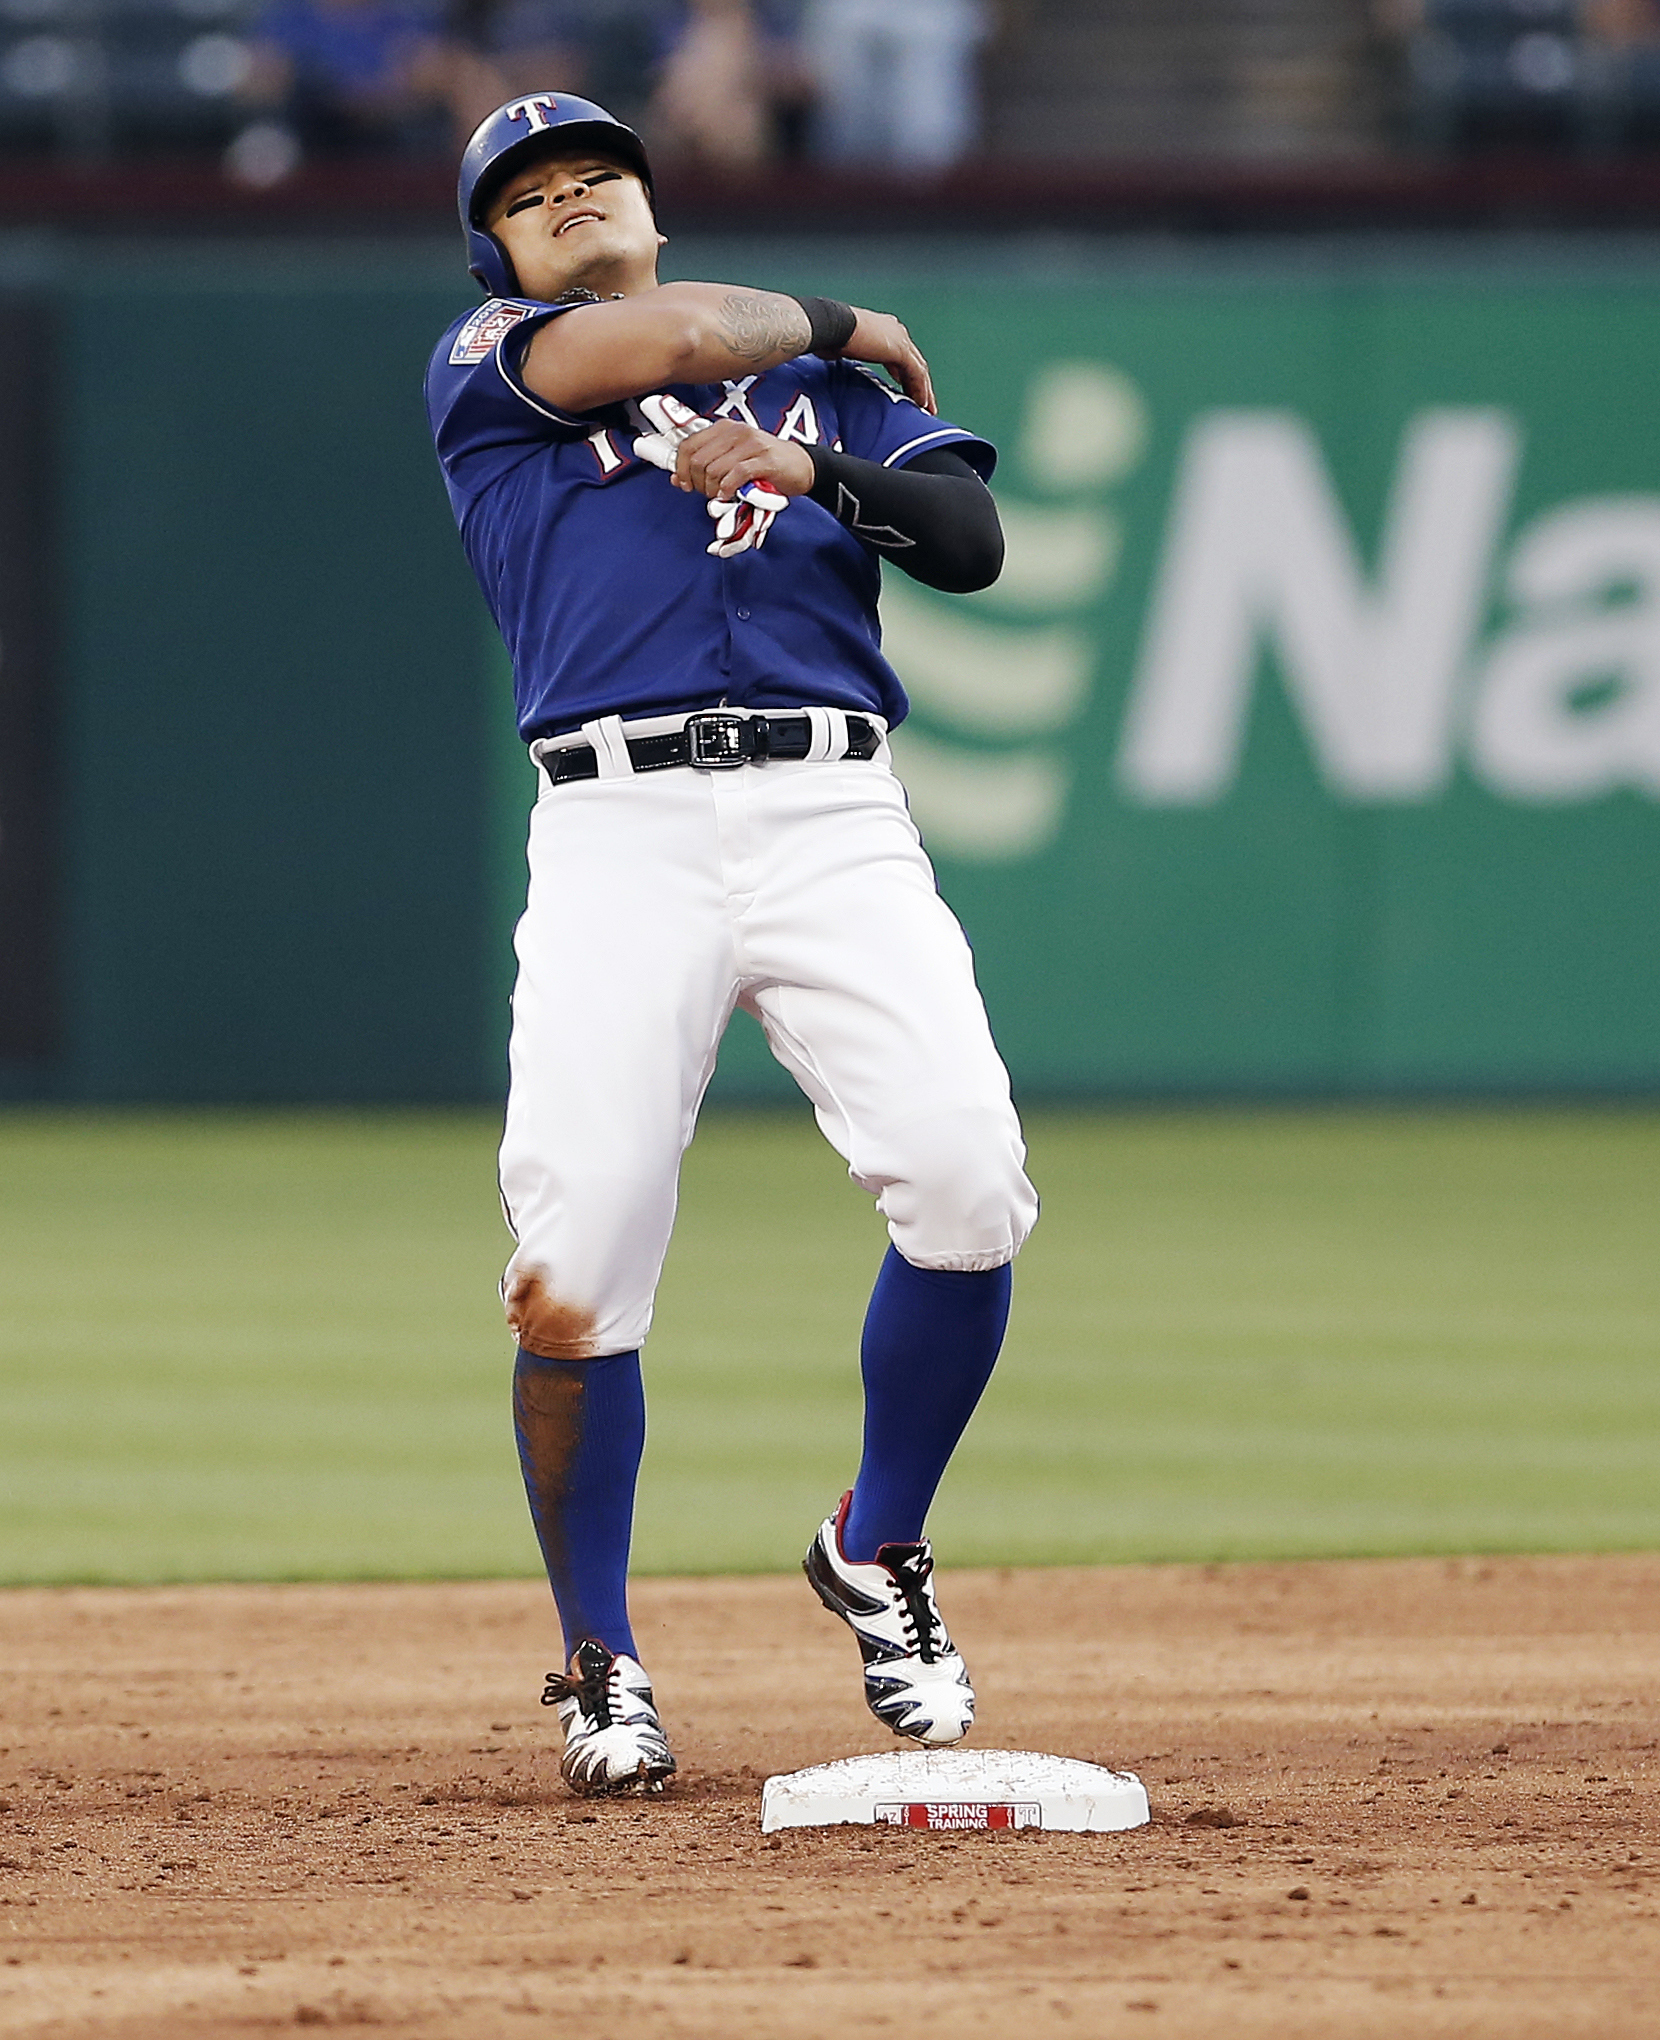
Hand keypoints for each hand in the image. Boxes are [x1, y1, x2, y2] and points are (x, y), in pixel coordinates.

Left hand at [671, 420, 815, 500]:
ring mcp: (751, 444)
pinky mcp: (764, 459)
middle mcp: (735, 432)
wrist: (801, 466)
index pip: (689, 445)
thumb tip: (676, 478)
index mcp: (723, 428)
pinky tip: (730, 495)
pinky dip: (728, 489)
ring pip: (714, 469)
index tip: (685, 484)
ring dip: (713, 489)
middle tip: (707, 494)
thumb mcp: (731, 460)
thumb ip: (706, 465)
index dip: (682, 469)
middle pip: (699, 460)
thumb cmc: (764, 464)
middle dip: (698, 483)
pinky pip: (736, 475)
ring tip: (721, 495)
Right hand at [841, 308, 934, 413]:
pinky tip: (922, 403)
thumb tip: (833, 357)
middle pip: (913, 361)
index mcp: (882, 328)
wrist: (832, 325)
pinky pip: (916, 373)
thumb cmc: (829, 333)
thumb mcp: (840, 346)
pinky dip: (920, 389)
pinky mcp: (900, 350)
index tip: (904, 387)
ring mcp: (900, 339)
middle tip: (922, 401)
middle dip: (919, 382)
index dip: (903, 372)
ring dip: (924, 389)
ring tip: (927, 408)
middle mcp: (895, 331)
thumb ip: (845, 352)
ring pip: (919, 368)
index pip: (899, 353)